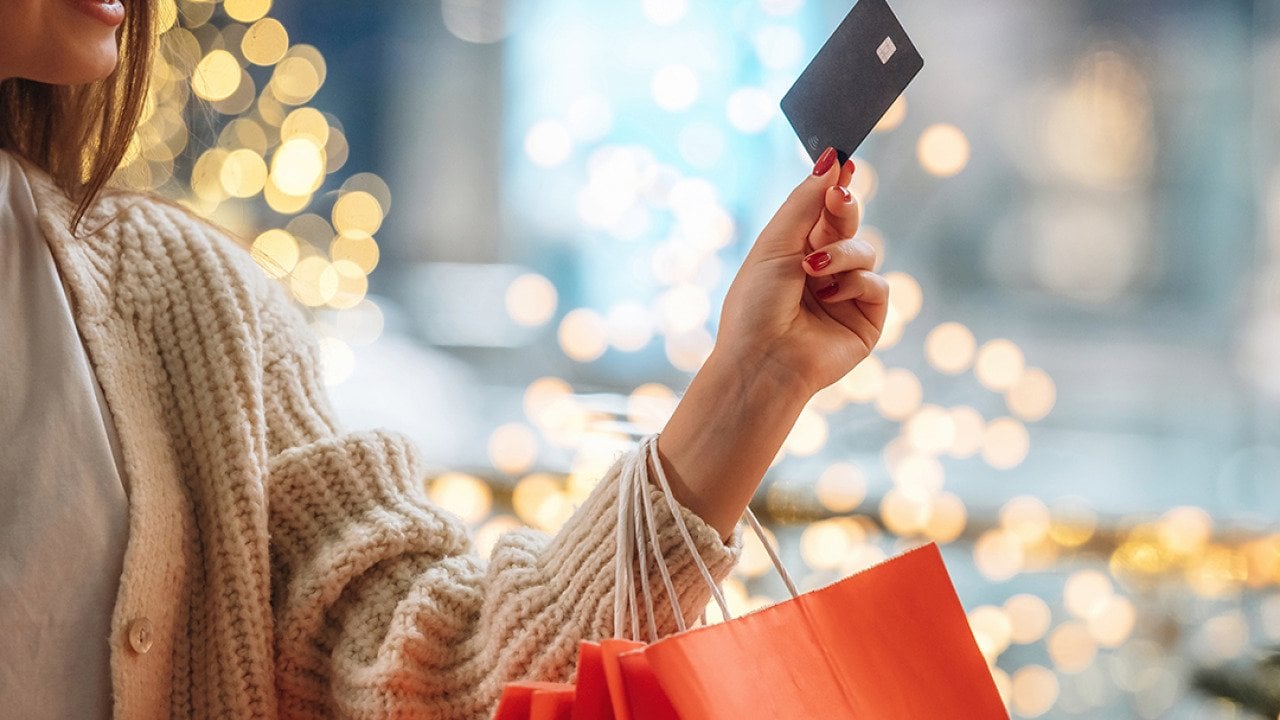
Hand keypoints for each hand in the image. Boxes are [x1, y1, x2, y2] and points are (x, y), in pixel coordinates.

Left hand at [656, 148, 888, 537]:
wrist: (762, 360)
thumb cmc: (756, 306)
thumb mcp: (774, 244)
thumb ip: (805, 202)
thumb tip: (831, 160)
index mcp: (793, 252)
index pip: (821, 210)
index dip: (833, 187)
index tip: (843, 163)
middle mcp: (822, 271)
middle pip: (847, 222)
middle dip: (844, 208)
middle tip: (838, 197)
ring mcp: (845, 295)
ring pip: (865, 250)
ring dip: (842, 254)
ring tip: (814, 271)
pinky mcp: (866, 319)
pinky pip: (878, 284)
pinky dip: (854, 284)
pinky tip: (829, 297)